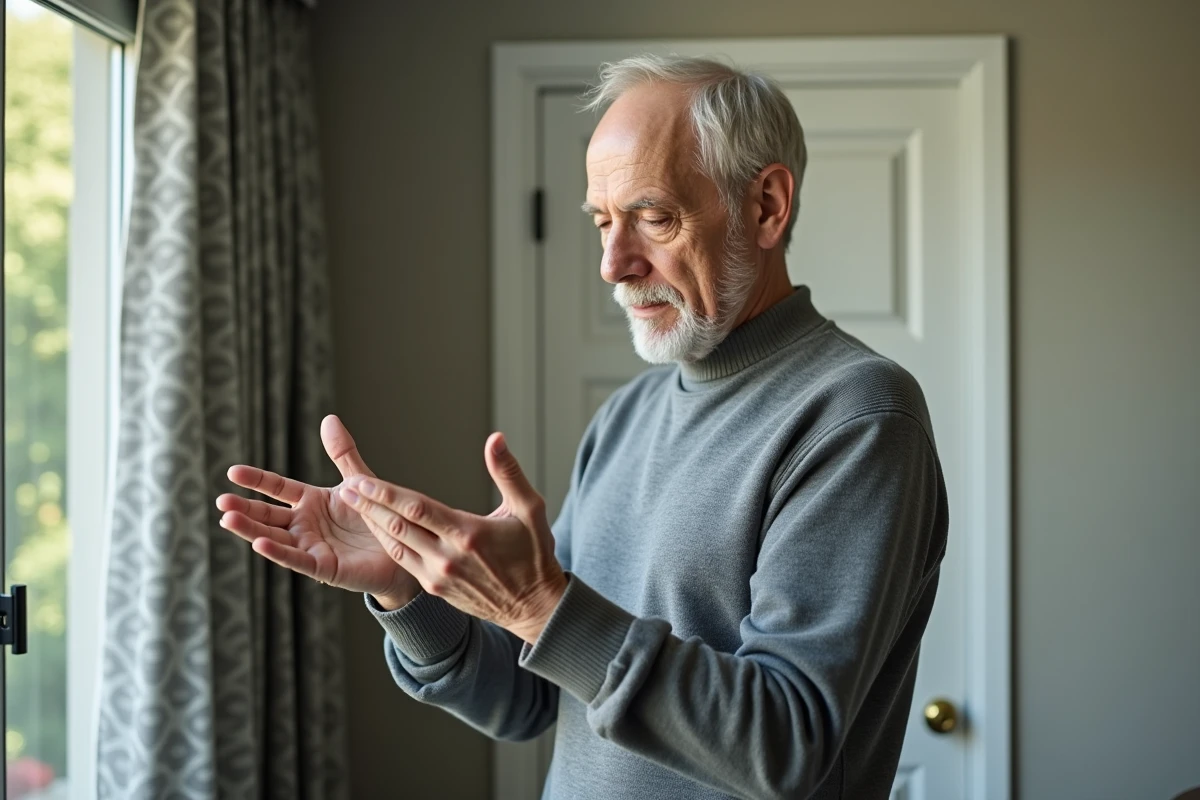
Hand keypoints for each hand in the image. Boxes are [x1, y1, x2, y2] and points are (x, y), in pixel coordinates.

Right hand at [216, 414, 421, 608]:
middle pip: (268, 515)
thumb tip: (329, 418)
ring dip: (251, 530)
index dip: (256, 480)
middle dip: (244, 508)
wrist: (406, 547)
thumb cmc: (380, 515)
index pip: (277, 488)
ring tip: (227, 519)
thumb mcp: (358, 480)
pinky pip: (297, 559)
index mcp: (311, 502)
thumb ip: (343, 453)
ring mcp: (311, 546)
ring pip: (275, 538)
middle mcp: (305, 525)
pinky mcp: (323, 567)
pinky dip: (278, 552)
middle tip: (221, 501)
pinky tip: (258, 544)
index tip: (232, 472)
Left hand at [339, 432, 566, 643]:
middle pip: (398, 527)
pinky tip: (377, 526)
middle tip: (346, 485)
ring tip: (353, 501)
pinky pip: (403, 560)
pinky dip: (387, 541)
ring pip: (395, 545)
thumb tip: (495, 439)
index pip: (418, 509)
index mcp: (469, 534)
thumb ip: (508, 472)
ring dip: (372, 522)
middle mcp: (448, 558)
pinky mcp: (435, 588)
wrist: (534, 606)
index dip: (386, 494)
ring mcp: (439, 576)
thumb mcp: (530, 509)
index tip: (362, 479)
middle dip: (368, 505)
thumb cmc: (535, 554)